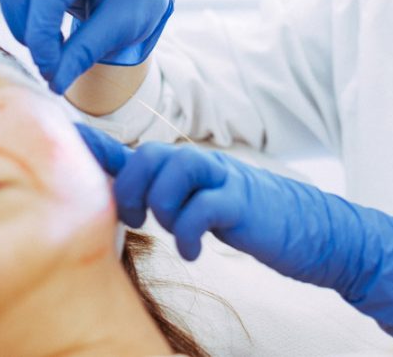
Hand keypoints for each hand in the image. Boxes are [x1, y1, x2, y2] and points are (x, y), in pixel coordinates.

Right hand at [0, 0, 173, 93]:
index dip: (41, 35)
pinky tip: (45, 28)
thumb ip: (85, 52)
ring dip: (22, 25)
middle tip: (53, 62)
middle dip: (30, 32)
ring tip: (53, 46)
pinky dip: (21, 13)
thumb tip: (54, 83)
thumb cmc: (138, 1)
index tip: (50, 70)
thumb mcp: (121, 28)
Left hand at [75, 124, 392, 342]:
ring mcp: (228, 181)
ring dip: (161, 204)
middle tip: (141, 217)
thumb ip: (180, 197)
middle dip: (133, 185)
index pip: (141, 151)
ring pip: (174, 169)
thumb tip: (141, 199)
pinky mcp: (245, 204)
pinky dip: (190, 232)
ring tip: (172, 230)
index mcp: (198, 168)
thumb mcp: (215, 206)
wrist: (323, 233)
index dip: (102, 147)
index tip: (69, 141)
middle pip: (151, 153)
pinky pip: (204, 207)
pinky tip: (196, 251)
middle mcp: (209, 166)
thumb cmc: (264, 221)